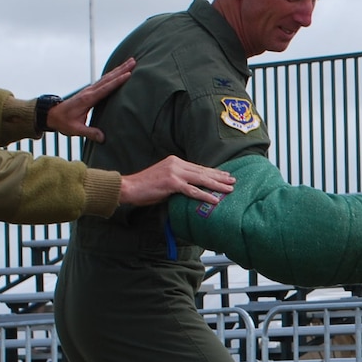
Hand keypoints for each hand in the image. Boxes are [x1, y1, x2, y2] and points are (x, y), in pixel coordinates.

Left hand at [45, 58, 136, 140]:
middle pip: (108, 78)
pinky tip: (118, 71)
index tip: (128, 74)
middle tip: (133, 61)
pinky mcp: (90, 91)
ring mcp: (89, 90)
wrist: (52, 115)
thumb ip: (89, 133)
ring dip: (118, 69)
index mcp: (87, 99)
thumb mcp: (75, 130)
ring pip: (106, 77)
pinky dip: (113, 74)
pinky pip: (104, 80)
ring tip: (130, 62)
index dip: (117, 82)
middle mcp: (89, 92)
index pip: (105, 88)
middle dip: (121, 69)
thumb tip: (103, 138)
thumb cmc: (63, 122)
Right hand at [118, 156, 233, 207]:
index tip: (225, 175)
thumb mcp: (164, 180)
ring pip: (201, 179)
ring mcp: (174, 172)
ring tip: (229, 189)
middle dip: (219, 177)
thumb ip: (178, 181)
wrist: (129, 187)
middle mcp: (176, 164)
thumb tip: (191, 188)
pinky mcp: (172, 183)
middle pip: (203, 171)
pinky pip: (192, 191)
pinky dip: (204, 195)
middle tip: (233, 180)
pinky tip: (215, 199)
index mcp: (175, 161)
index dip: (213, 172)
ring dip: (217, 185)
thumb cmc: (145, 187)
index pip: (198, 167)